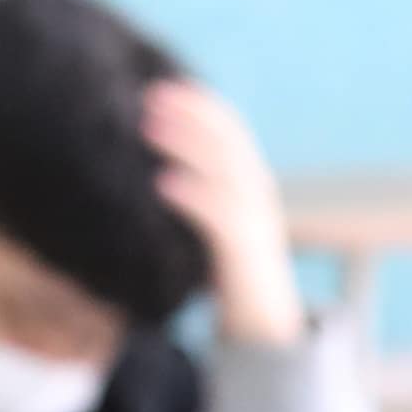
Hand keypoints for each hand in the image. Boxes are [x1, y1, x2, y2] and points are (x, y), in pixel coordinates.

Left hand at [146, 81, 307, 346]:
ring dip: (185, 142)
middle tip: (147, 98)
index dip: (199, 103)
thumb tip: (147, 170)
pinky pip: (219, 215)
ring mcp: (255, 221)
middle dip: (189, 114)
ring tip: (148, 128)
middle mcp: (258, 194)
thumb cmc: (229, 271)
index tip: (161, 87)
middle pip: (227, 139)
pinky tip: (162, 184)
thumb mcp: (215, 223)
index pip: (231, 128)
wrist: (264, 325)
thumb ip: (196, 192)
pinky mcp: (245, 251)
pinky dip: (192, 194)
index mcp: (252, 182)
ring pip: (223, 169)